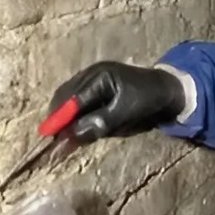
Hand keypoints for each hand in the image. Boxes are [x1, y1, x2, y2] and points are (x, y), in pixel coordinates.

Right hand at [50, 62, 185, 140]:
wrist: (167, 90)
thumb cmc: (148, 101)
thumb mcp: (125, 115)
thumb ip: (99, 125)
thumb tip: (70, 137)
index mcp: (100, 75)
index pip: (73, 99)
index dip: (59, 118)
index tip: (48, 135)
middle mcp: (91, 73)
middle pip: (65, 96)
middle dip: (58, 118)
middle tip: (53, 141)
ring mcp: (92, 77)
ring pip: (68, 97)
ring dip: (64, 117)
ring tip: (61, 137)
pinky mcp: (94, 85)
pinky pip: (76, 99)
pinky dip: (73, 113)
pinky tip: (74, 127)